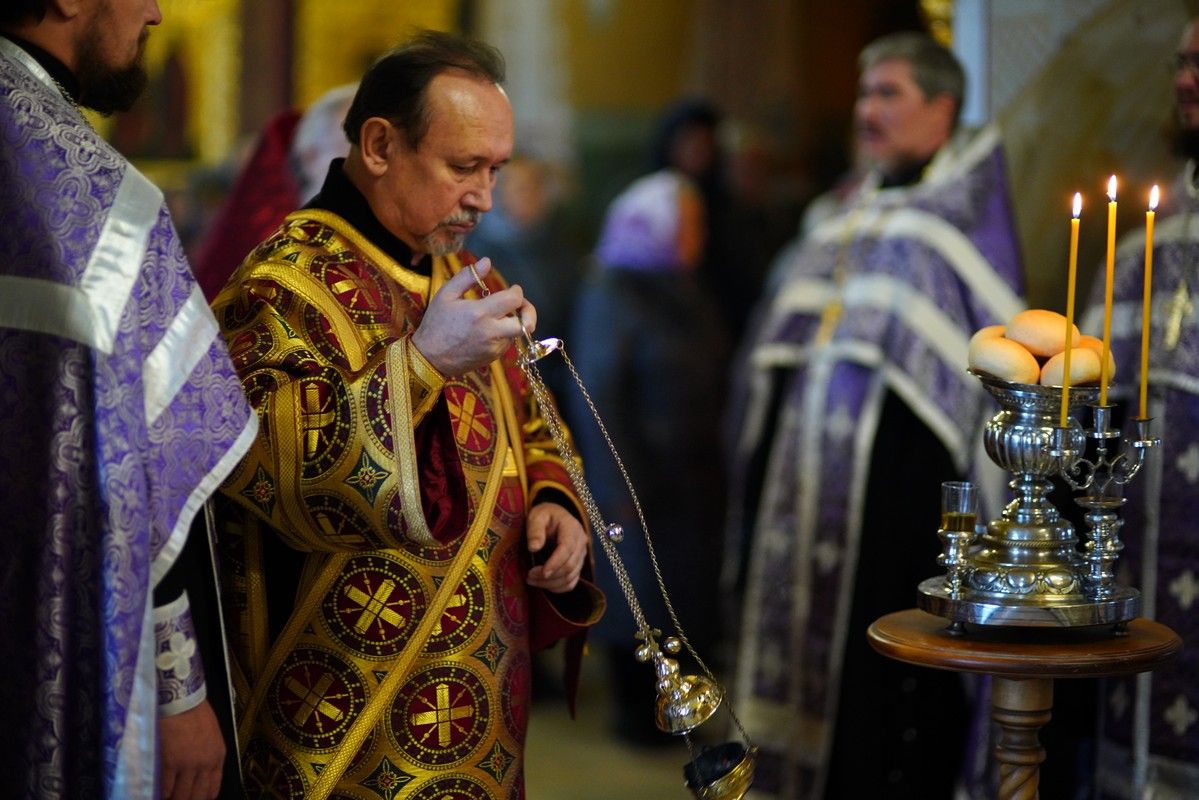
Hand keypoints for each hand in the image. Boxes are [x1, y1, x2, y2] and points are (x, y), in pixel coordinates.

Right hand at [159, 700, 225, 799]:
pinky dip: (160, 792)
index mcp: (217, 757)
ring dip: (171, 799)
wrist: (181, 700)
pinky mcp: (170, 762)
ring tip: (164, 797)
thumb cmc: (194, 712)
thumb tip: (197, 773)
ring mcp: (187, 765)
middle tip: (175, 799)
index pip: (212, 790)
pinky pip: (165, 788)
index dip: (200, 798)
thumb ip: (207, 755)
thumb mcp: (211, 735)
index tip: (191, 798)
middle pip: (196, 796)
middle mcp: (205, 764)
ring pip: (180, 796)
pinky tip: (155, 791)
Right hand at [411, 258, 537, 375]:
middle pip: (527, 323)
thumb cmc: (436, 323)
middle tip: (519, 305)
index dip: (517, 291)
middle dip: (528, 311)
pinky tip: (489, 331)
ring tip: (497, 317)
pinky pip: (507, 343)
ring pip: (517, 333)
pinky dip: (504, 334)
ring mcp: (494, 347)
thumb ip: (467, 277)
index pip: (514, 299)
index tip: (513, 289)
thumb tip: (487, 262)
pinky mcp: (493, 358)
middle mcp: (491, 332)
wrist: (429, 358)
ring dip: (513, 322)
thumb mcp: (446, 295)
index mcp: (479, 313)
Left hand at [526, 503, 587, 592]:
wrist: (555, 516)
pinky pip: (572, 582)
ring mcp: (581, 555)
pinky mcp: (578, 565)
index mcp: (572, 528)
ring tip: (531, 580)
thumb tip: (533, 548)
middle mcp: (581, 542)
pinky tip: (543, 585)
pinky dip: (558, 588)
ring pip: (570, 576)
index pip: (567, 549)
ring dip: (551, 583)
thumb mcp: (537, 517)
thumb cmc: (544, 516)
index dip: (555, 563)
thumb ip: (535, 530)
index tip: (539, 572)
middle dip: (549, 576)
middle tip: (529, 576)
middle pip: (570, 566)